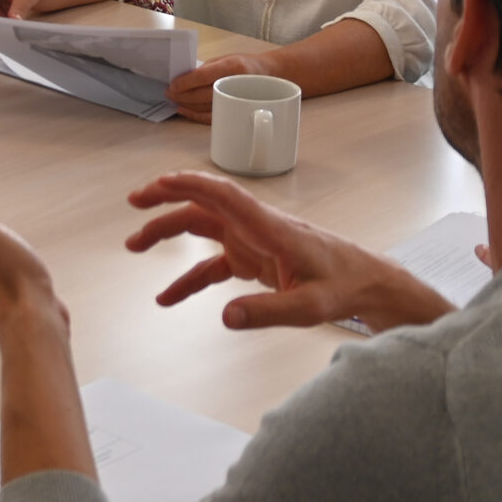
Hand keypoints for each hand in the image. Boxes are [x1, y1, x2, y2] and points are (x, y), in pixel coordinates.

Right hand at [124, 171, 453, 331]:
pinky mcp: (253, 259)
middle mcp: (256, 227)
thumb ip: (268, 312)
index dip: (190, 185)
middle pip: (203, 206)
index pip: (224, 195)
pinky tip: (167, 298)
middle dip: (166, 201)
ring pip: (202, 228)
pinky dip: (188, 278)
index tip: (159, 183)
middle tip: (134, 203)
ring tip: (133, 245)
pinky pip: (212, 265)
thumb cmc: (345, 286)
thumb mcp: (310, 306)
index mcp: (269, 228)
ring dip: (168, 232)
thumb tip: (226, 317)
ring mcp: (252, 241)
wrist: (368, 284)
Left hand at [165, 53, 276, 123]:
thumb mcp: (226, 58)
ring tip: (174, 101)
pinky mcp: (237, 112)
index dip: (185, 82)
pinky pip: (212, 117)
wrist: (273, 75)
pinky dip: (195, 115)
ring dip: (186, 106)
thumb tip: (183, 79)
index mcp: (233, 67)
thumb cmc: (246, 65)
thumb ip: (206, 68)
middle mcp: (235, 84)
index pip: (203, 76)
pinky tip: (185, 111)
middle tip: (168, 93)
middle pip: (202, 94)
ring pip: (205, 107)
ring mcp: (237, 100)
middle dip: (181, 95)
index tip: (172, 85)